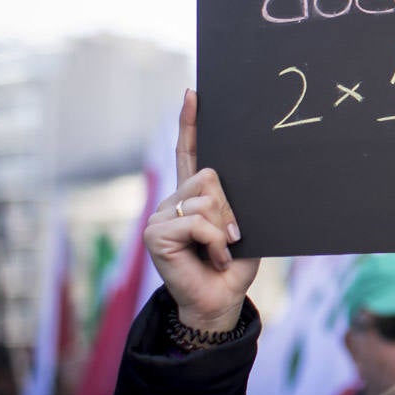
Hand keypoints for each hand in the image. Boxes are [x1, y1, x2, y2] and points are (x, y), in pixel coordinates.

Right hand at [144, 90, 259, 331]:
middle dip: (230, 207)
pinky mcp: (154, 233)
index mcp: (194, 196)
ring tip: (222, 250)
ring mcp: (159, 215)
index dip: (190, 123)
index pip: (189, 153)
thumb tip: (230, 180)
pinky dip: (215, 240)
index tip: (193, 93)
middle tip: (233, 235)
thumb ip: (232, 203)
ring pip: (206, 198)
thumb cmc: (232, 265)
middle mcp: (173, 200)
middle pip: (210, 176)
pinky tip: (213, 257)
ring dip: (225, 228)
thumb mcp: (240, 227)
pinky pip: (197, 221)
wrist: (219, 301)